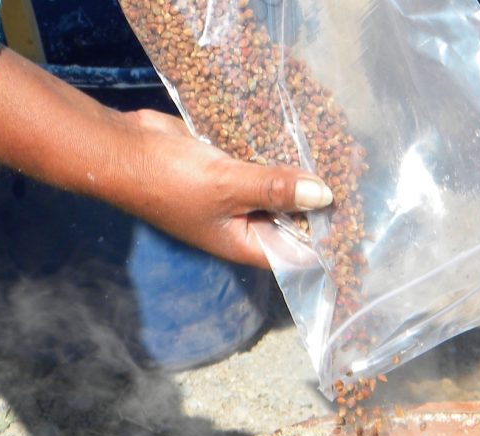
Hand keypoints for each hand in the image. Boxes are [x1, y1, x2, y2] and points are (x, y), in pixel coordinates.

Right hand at [0, 47, 331, 267]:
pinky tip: (303, 138)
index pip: (297, 253)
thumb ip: (277, 188)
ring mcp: (233, 196)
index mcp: (244, 242)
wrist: (122, 148)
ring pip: (277, 190)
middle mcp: (242, 224)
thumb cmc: (168, 180)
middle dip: (317, 203)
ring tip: (339, 156)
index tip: (358, 224)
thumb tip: (325, 194)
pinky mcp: (227, 168)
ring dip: (299, 175)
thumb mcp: (229, 185)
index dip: (326, 242)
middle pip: (291, 220)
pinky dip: (278, 155)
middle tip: (357, 180)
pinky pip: (261, 165)